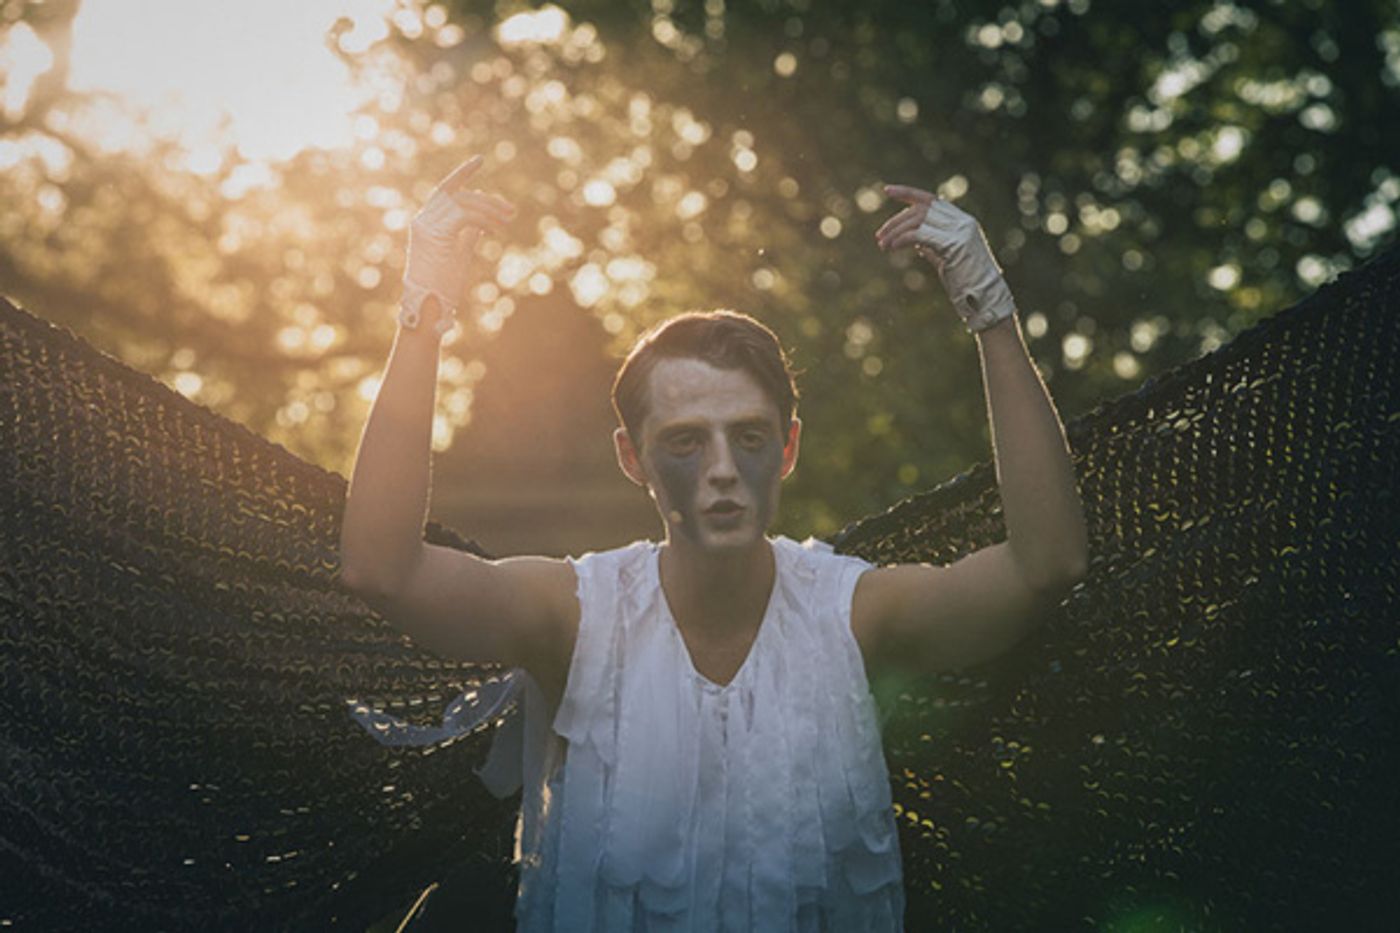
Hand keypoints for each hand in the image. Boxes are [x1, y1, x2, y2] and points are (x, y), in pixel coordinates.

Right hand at [400, 155, 515, 334]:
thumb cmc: (443, 286)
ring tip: (507, 221)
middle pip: (458, 194)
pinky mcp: (434, 235)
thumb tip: (483, 222)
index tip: (480, 160)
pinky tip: (495, 230)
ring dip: (489, 210)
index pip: (445, 190)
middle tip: (511, 210)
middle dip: (487, 199)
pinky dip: (483, 220)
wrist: (429, 307)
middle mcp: (423, 220)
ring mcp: (426, 226)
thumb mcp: (459, 254)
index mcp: (426, 222)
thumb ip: (468, 234)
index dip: (462, 174)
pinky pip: (464, 216)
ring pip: (463, 202)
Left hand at [875, 184, 1015, 333]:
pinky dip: (903, 239)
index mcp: (963, 221)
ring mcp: (961, 232)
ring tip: (882, 245)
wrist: (986, 300)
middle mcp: (963, 222)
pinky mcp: (954, 245)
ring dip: (896, 231)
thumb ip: (934, 247)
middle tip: (879, 236)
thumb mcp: (948, 259)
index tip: (887, 190)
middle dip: (896, 221)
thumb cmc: (966, 284)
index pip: (932, 200)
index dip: (908, 193)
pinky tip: (893, 247)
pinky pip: (921, 235)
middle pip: (921, 209)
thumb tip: (917, 243)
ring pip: (919, 220)